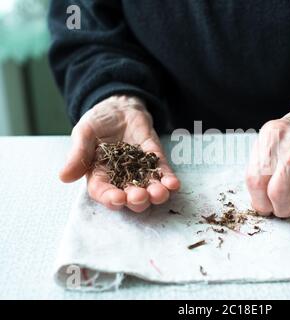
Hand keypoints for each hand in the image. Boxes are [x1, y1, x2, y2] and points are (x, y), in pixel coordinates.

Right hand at [60, 95, 179, 211]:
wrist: (119, 106)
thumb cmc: (98, 121)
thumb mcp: (84, 133)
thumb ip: (78, 154)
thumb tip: (63, 177)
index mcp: (100, 175)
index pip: (104, 192)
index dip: (110, 198)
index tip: (117, 199)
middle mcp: (121, 178)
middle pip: (129, 196)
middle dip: (136, 200)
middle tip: (140, 197)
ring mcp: (140, 170)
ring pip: (149, 188)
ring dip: (156, 194)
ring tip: (160, 193)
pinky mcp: (155, 159)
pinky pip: (163, 173)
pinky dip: (168, 180)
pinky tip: (174, 184)